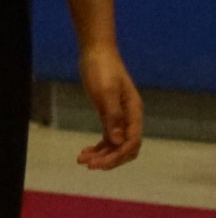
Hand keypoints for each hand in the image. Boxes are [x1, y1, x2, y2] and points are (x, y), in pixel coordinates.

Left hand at [76, 45, 143, 170]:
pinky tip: (86, 152)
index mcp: (134, 112)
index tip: (98, 164)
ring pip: (116, 144)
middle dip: (110, 159)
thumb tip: (118, 141)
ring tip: (82, 160)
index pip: (132, 142)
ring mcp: (121, 117)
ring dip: (102, 155)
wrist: (96, 53)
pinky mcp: (109, 114)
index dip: (117, 156)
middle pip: (126, 147)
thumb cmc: (101, 70)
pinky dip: (99, 146)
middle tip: (88, 164)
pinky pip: (109, 137)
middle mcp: (130, 117)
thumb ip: (112, 116)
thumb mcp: (105, 92)